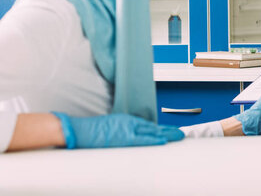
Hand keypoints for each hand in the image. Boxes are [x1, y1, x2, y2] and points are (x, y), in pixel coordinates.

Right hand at [52, 112, 184, 148]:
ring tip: (179, 136)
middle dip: (168, 130)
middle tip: (181, 133)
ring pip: (151, 132)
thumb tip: (125, 139)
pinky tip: (163, 140)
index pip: (147, 126)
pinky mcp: (123, 137)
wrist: (79, 130)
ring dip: (166, 134)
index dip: (160, 129)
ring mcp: (127, 129)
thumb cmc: (90, 132)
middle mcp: (129, 122)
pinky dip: (153, 139)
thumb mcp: (109, 128)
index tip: (169, 131)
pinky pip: (142, 140)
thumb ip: (120, 132)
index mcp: (125, 120)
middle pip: (153, 127)